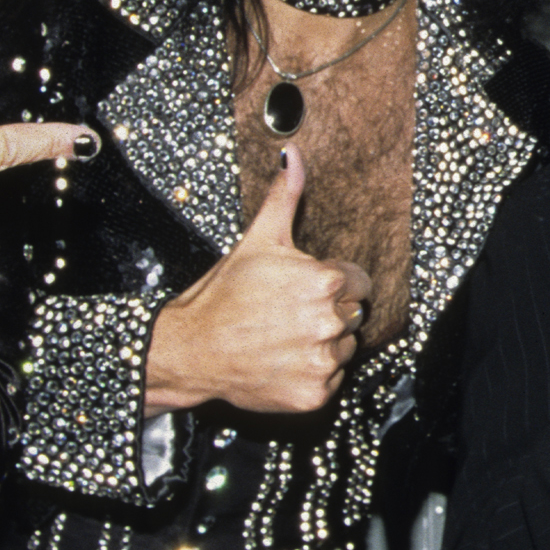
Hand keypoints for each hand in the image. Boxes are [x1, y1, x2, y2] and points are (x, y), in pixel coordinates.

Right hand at [146, 140, 372, 415]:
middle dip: (327, 313)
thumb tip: (294, 155)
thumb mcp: (258, 240)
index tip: (305, 290)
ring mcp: (322, 361)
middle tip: (288, 314)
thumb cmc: (223, 295)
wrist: (192, 349)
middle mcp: (329, 322)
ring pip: (343, 349)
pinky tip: (283, 361)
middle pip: (352, 316)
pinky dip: (311, 375)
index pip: (357, 283)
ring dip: (320, 345)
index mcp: (325, 282)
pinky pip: (330, 381)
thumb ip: (284, 196)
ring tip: (283, 337)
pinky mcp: (315, 394)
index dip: (333, 284)